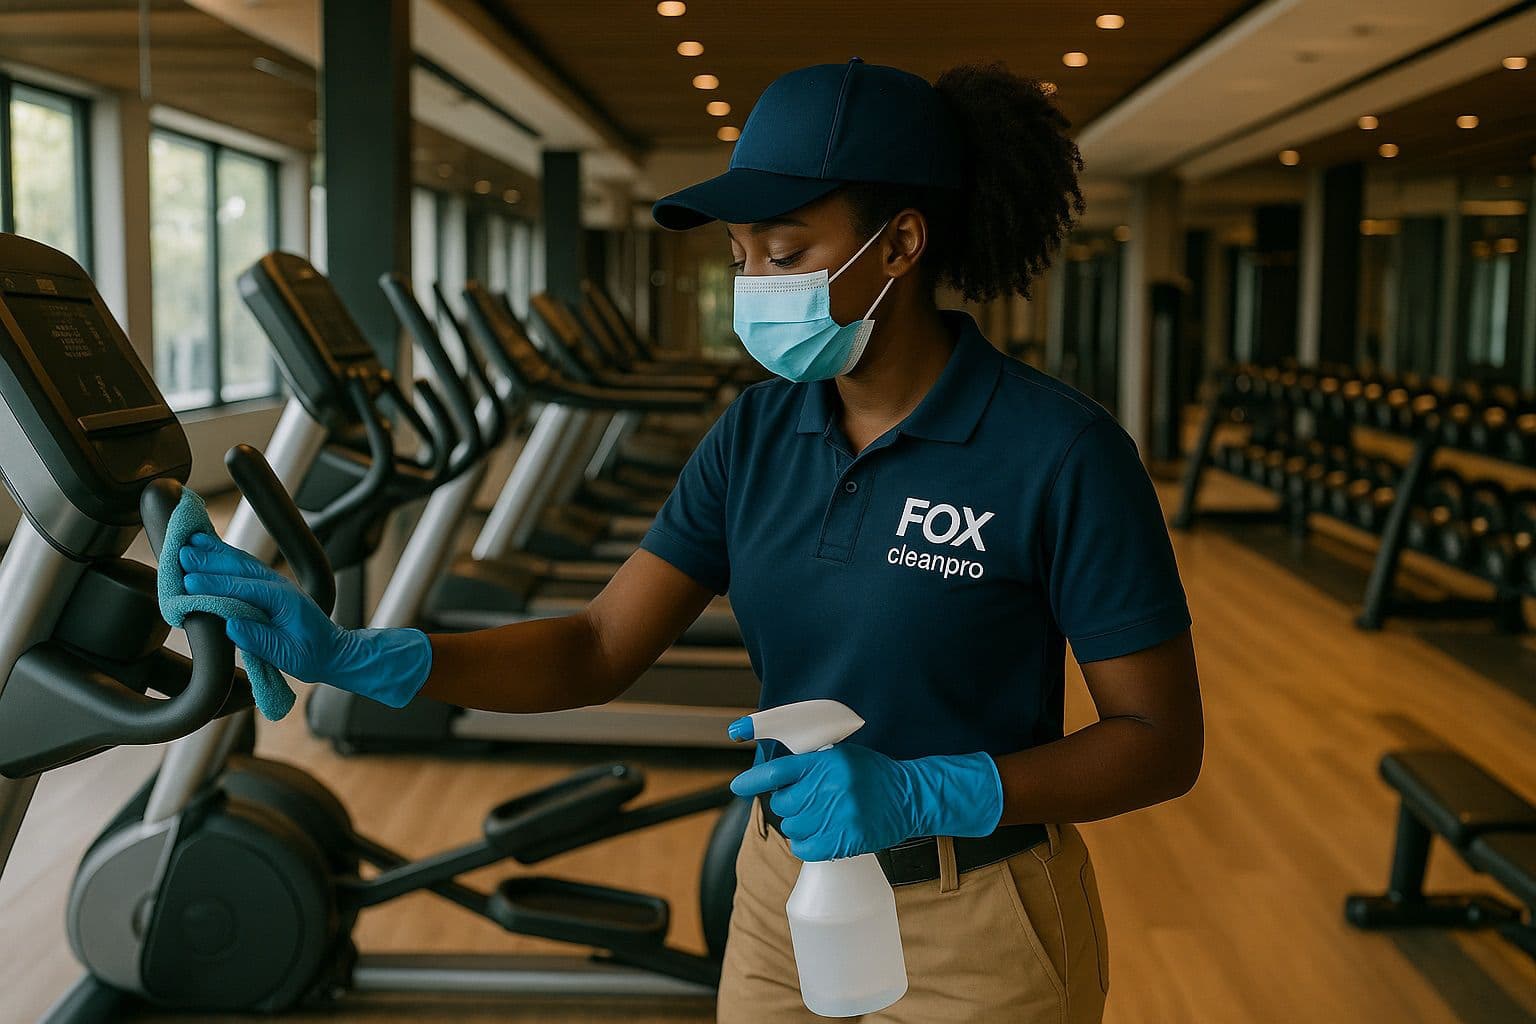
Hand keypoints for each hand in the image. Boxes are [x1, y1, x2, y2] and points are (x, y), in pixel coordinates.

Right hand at [180, 533, 431, 707]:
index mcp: (283, 600)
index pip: (243, 588)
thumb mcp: (288, 655)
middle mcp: (277, 586)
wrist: (332, 652)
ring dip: (215, 552)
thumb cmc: (312, 655)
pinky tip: (210, 548)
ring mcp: (273, 584)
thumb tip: (232, 625)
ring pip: (241, 563)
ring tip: (190, 541)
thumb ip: (260, 640)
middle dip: (210, 561)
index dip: (216, 584)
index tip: (189, 582)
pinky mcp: (268, 587)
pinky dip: (226, 556)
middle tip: (181, 554)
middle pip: (240, 568)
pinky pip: (244, 567)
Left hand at [728, 732, 1003, 861]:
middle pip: (784, 804)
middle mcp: (831, 786)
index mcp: (827, 761)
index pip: (780, 771)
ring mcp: (839, 814)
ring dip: (800, 827)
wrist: (911, 796)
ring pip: (793, 827)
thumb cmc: (875, 775)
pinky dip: (807, 845)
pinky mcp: (846, 838)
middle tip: (809, 803)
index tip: (738, 787)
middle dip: (790, 806)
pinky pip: (806, 848)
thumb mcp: (843, 757)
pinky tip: (822, 836)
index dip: (754, 780)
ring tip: (821, 819)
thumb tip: (775, 778)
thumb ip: (812, 764)